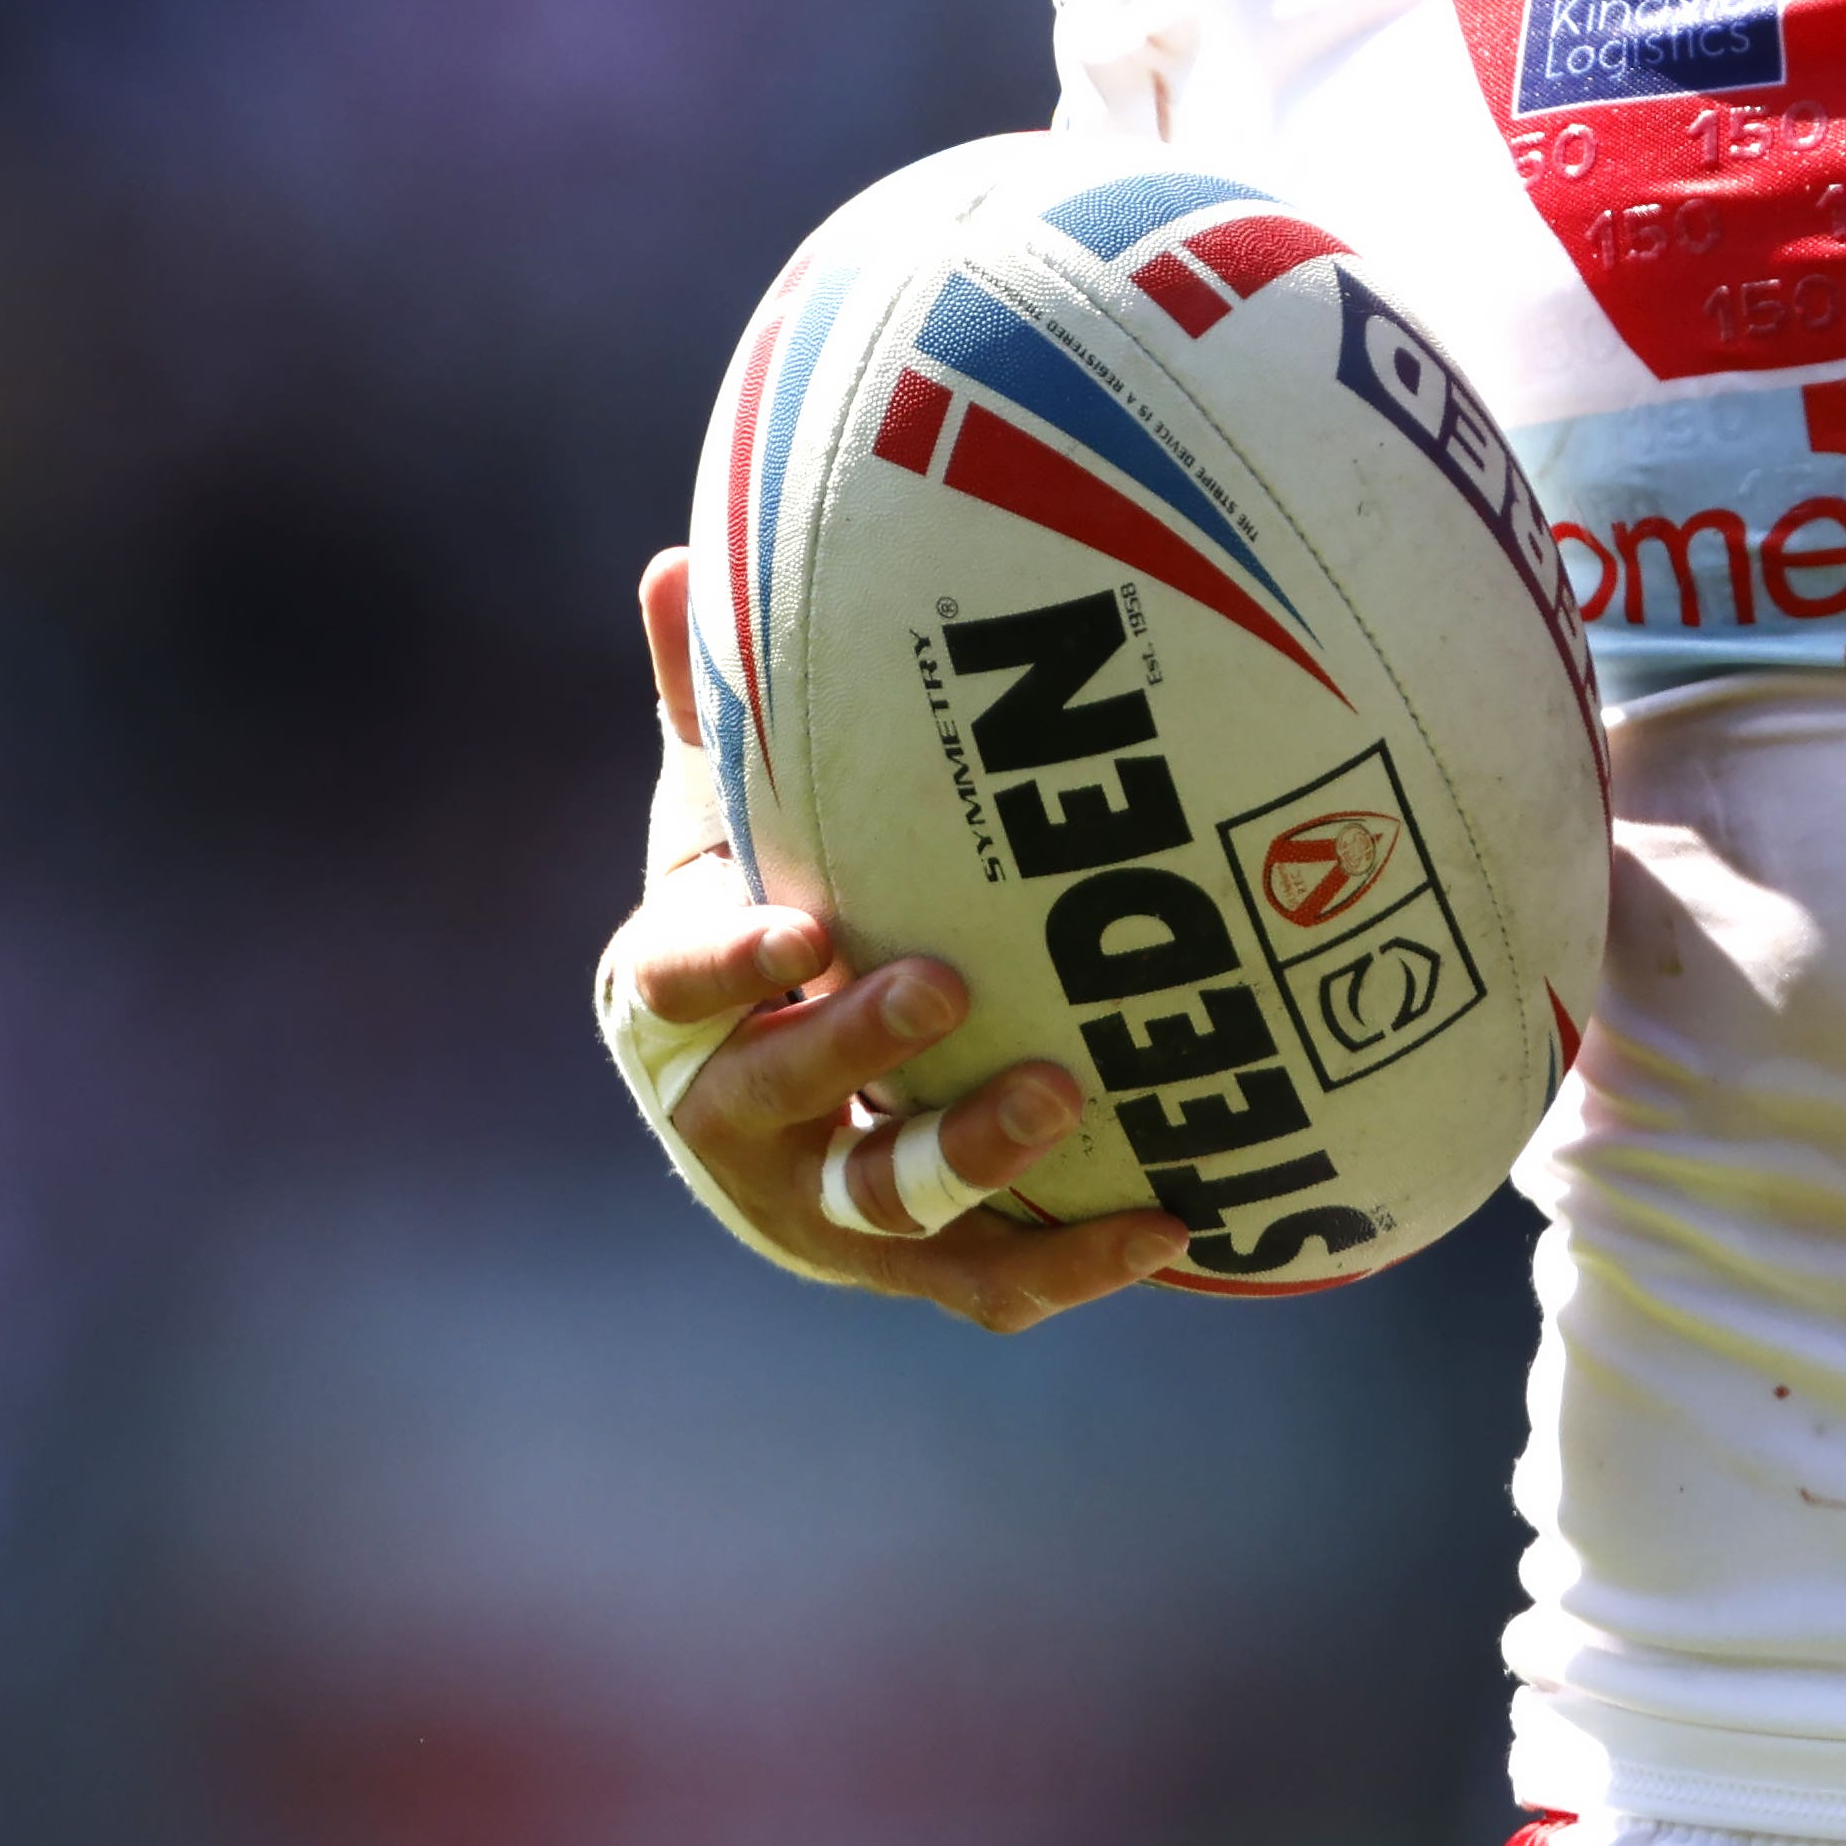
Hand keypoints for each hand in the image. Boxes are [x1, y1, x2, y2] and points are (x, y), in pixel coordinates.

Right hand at [615, 550, 1185, 1333]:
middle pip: (780, 1099)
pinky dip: (1076, 1262)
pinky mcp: (913, 1266)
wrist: (772, 1092)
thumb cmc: (754, 913)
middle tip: (948, 985)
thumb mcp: (721, 818)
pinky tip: (1176, 1223)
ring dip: (970, 1158)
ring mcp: (822, 1206)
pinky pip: (991, 1285)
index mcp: (669, 1003)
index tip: (799, 926)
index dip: (730, 965)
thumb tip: (687, 560)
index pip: (677, 984)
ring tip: (1064, 1093)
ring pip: (887, 1206)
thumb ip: (712, 707)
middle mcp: (730, 1120)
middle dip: (856, 1049)